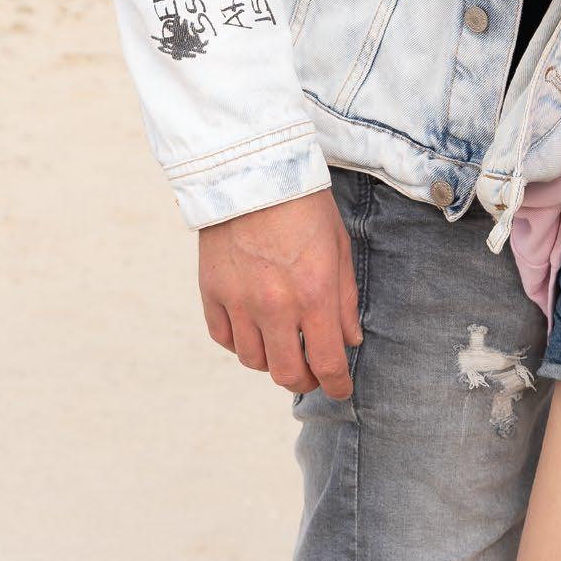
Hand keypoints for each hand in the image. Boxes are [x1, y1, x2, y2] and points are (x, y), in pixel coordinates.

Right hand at [199, 188, 361, 401]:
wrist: (253, 170)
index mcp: (313, 294)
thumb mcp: (339, 246)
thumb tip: (349, 341)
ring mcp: (238, 302)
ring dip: (272, 361)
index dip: (336, 385)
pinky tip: (254, 329)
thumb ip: (345, 299)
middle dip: (305, 380)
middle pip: (287, 373)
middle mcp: (274, 306)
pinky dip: (240, 342)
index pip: (326, 363)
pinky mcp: (211, 292)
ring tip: (283, 344)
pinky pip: (224, 339)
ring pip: (254, 361)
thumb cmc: (304, 204)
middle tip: (313, 371)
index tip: (340, 390)